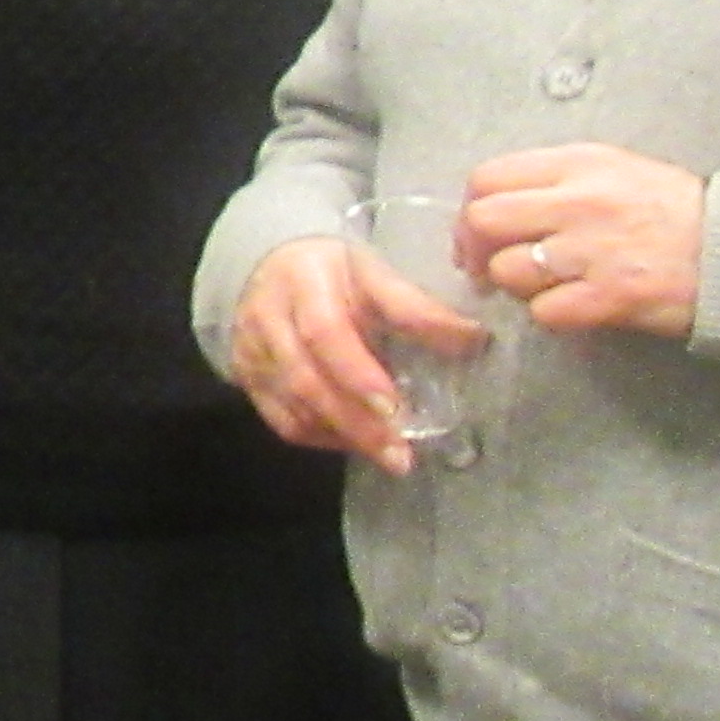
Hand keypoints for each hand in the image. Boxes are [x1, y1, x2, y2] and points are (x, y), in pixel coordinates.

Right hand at [225, 233, 487, 478]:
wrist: (270, 265)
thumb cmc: (335, 273)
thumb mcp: (374, 273)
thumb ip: (415, 307)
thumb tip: (473, 339)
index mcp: (303, 281)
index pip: (325, 332)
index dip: (359, 374)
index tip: (396, 409)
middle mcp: (267, 318)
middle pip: (306, 380)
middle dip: (356, 422)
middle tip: (400, 455)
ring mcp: (251, 351)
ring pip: (292, 407)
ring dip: (344, 435)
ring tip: (389, 454)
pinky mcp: (246, 378)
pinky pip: (282, 420)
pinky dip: (322, 437)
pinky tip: (354, 441)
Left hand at [460, 146, 707, 340]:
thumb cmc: (675, 212)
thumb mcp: (619, 170)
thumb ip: (559, 179)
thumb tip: (497, 204)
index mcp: (580, 164)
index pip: (487, 177)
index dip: (470, 209)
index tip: (478, 233)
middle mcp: (581, 201)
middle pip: (484, 222)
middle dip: (475, 250)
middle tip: (488, 269)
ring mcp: (594, 251)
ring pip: (508, 271)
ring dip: (517, 285)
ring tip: (545, 286)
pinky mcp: (610, 297)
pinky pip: (545, 312)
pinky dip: (551, 315)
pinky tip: (575, 306)